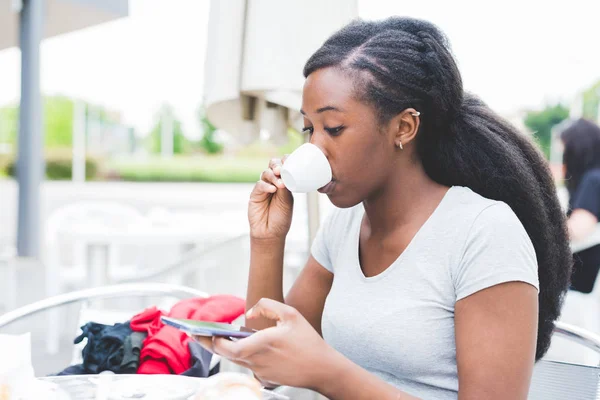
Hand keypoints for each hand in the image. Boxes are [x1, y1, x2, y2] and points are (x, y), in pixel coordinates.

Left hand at [194, 299, 332, 389]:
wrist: (323, 369)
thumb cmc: (308, 342)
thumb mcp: (291, 314)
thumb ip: (267, 306)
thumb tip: (249, 313)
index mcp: (262, 344)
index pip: (228, 347)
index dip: (213, 341)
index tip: (202, 333)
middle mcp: (258, 361)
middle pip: (226, 354)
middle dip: (209, 344)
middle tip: (195, 334)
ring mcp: (261, 372)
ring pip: (236, 360)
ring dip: (226, 349)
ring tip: (214, 337)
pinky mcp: (265, 378)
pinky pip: (248, 365)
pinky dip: (243, 355)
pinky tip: (242, 346)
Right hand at [248, 158, 293, 240]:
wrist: (271, 233)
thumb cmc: (281, 218)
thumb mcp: (287, 202)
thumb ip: (285, 188)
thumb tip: (285, 175)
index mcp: (285, 182)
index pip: (284, 167)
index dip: (286, 161)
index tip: (289, 160)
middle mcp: (274, 182)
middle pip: (273, 166)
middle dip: (277, 165)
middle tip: (281, 169)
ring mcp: (264, 187)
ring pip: (266, 174)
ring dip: (273, 176)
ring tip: (280, 183)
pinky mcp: (255, 194)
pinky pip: (260, 185)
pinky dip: (266, 185)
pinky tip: (273, 190)